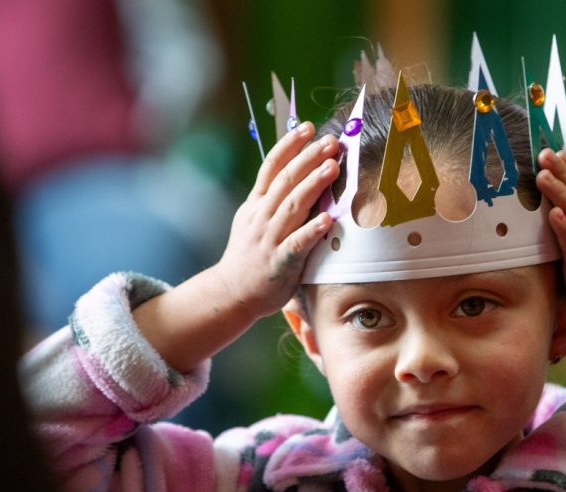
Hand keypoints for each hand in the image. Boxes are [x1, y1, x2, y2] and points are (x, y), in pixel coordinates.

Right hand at [133, 123, 338, 371]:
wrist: (232, 292)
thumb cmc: (252, 255)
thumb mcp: (256, 220)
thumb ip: (275, 199)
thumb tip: (301, 175)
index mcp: (256, 203)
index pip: (272, 166)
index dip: (290, 144)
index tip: (309, 126)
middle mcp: (261, 216)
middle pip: (285, 180)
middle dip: (309, 158)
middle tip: (331, 141)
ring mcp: (269, 238)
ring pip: (292, 206)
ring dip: (313, 184)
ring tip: (333, 167)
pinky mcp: (279, 262)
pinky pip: (297, 243)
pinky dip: (311, 229)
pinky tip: (328, 218)